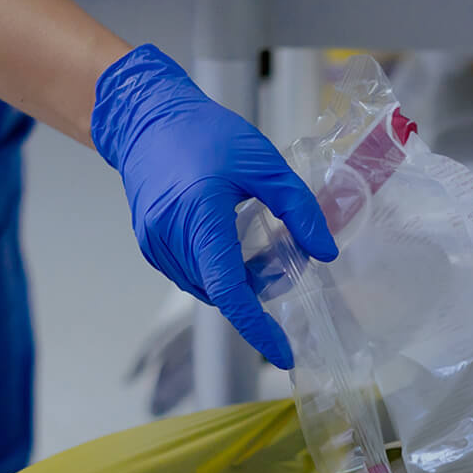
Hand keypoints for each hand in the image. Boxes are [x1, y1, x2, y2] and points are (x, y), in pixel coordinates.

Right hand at [91, 45, 336, 368]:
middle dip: (254, 296)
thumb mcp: (264, 163)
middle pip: (221, 292)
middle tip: (284, 266)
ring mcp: (155, 245)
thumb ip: (299, 209)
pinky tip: (229, 244)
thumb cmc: (204, 133)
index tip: (282, 353)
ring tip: (258, 250)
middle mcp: (170, 239)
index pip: (230, 291)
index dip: (258, 328)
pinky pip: (189, 274)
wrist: (146, 119)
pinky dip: (215, 272)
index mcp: (199, 218)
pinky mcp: (149, 245)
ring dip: (234, 284)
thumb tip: (326, 253)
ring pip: (205, 287)